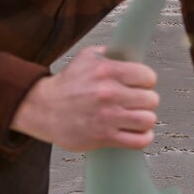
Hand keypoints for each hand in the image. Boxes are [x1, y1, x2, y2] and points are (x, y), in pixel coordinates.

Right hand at [9, 45, 158, 151]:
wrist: (42, 108)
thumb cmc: (65, 85)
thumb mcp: (86, 57)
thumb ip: (111, 53)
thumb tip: (131, 54)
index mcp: (107, 71)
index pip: (148, 77)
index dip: (146, 81)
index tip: (141, 85)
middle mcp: (109, 93)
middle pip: (151, 99)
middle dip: (146, 101)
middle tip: (137, 102)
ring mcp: (107, 117)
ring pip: (148, 119)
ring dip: (145, 119)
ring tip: (137, 117)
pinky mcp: (104, 137)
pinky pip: (139, 140)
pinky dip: (142, 137)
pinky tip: (136, 132)